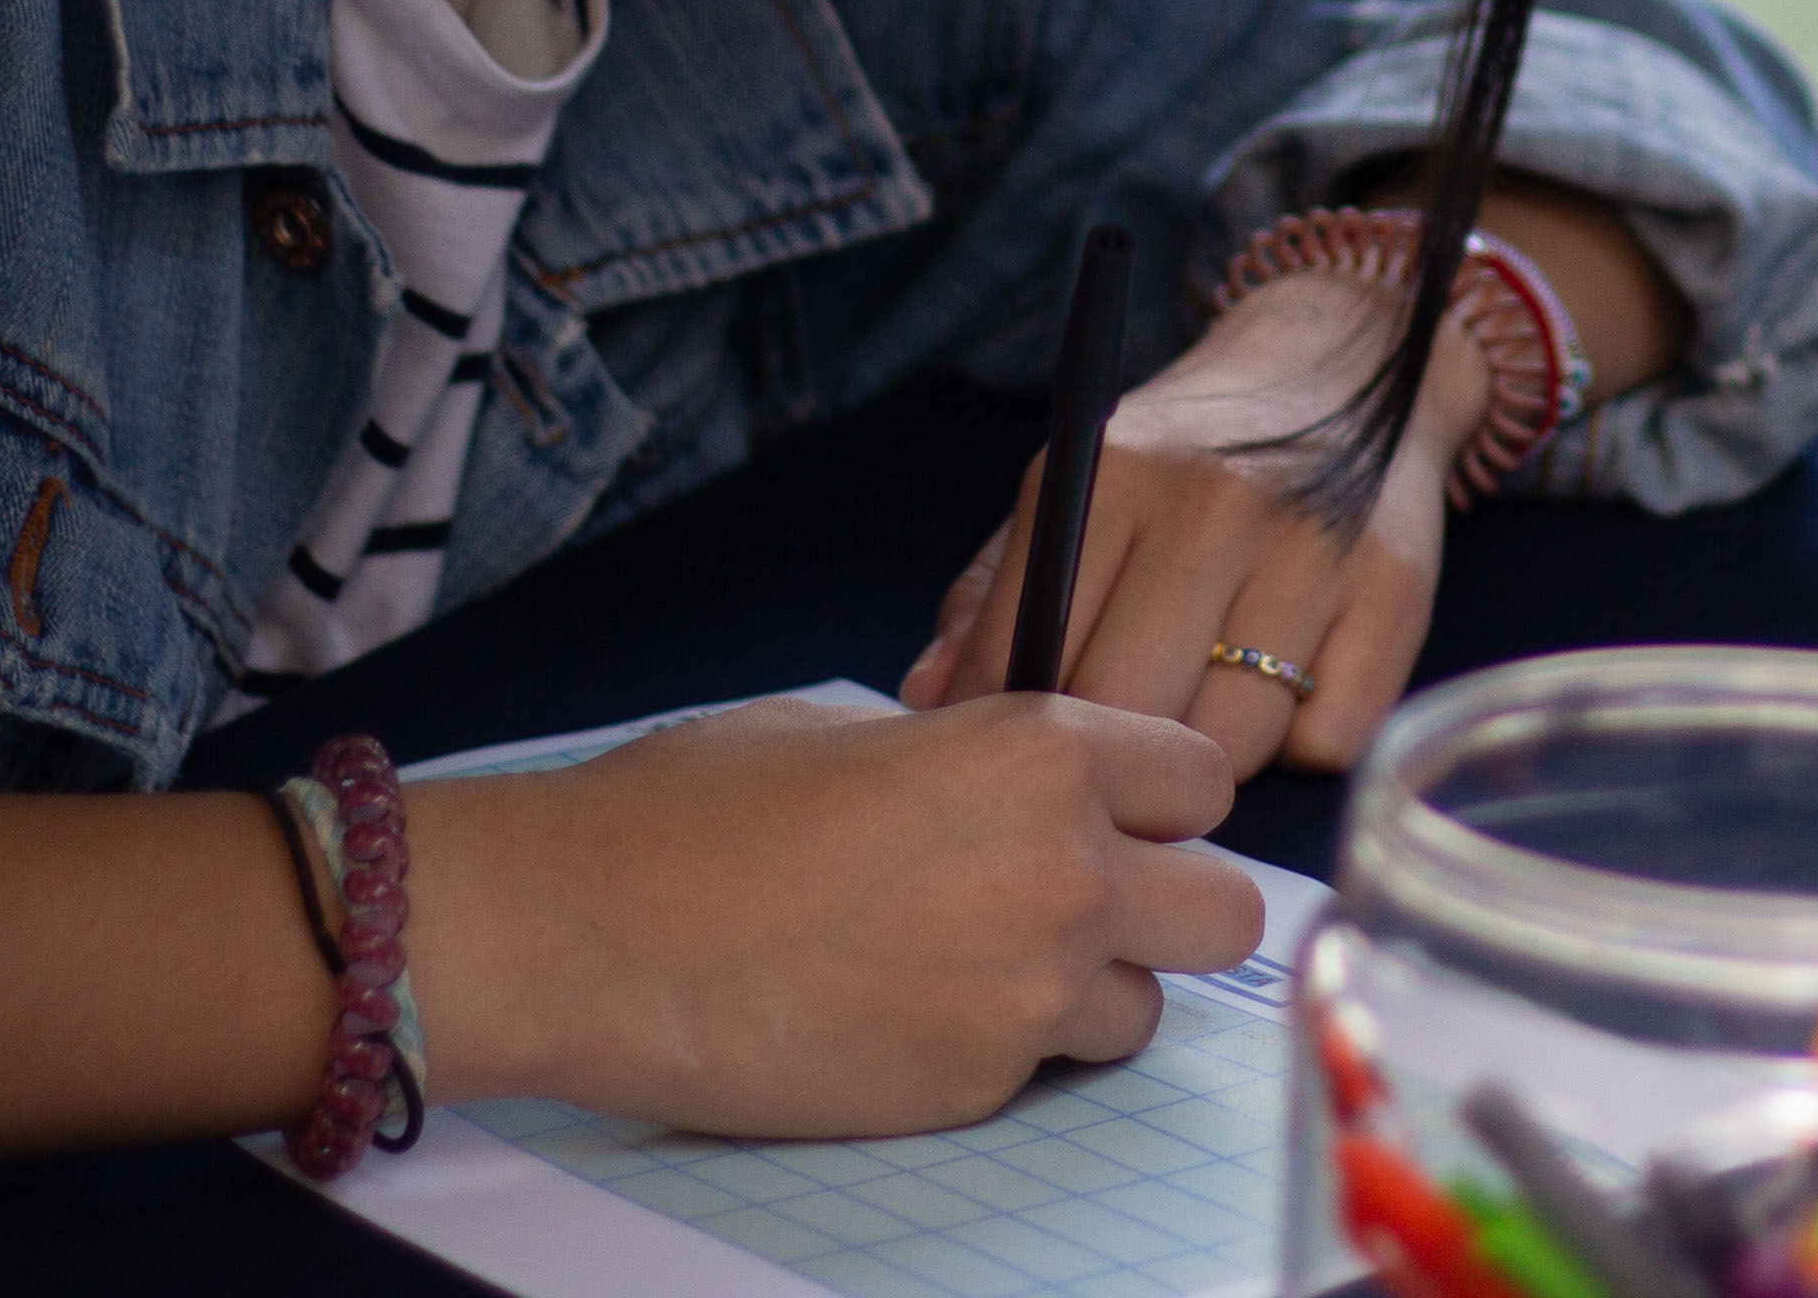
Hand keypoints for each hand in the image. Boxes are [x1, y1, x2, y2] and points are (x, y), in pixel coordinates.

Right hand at [407, 691, 1259, 1133]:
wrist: (591, 931)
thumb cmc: (697, 809)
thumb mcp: (860, 728)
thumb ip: (977, 755)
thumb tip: (1019, 783)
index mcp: (1043, 754)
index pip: (1203, 779)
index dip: (1159, 796)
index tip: (1120, 810)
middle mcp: (1065, 873)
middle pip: (1226, 912)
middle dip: (1167, 904)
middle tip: (1084, 901)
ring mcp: (1026, 996)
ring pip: (1141, 1009)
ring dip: (1085, 992)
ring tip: (974, 966)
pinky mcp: (972, 1089)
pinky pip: (1039, 1074)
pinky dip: (995, 1051)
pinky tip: (904, 1014)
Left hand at [898, 268, 1479, 778]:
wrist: (1340, 364)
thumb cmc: (1188, 453)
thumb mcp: (1078, 487)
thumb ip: (995, 593)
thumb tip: (928, 700)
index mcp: (1114, 473)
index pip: (1028, 649)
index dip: (1010, 725)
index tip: (1017, 756)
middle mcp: (1215, 505)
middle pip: (1131, 711)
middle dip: (1113, 759)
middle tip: (1117, 757)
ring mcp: (1312, 549)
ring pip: (1232, 744)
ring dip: (1209, 758)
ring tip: (1206, 704)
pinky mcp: (1395, 592)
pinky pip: (1326, 741)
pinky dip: (1301, 741)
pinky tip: (1290, 685)